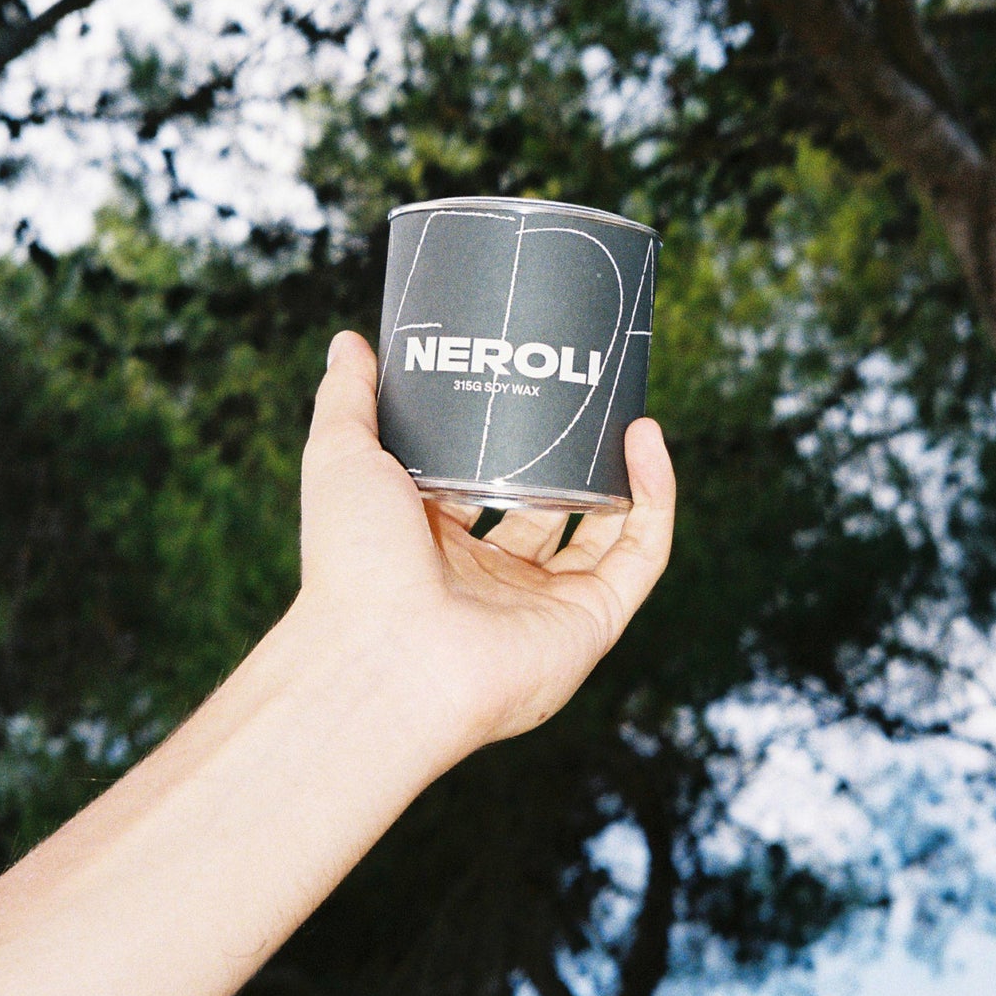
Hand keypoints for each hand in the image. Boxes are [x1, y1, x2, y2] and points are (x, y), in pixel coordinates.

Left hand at [297, 329, 675, 761]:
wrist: (384, 655)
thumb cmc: (352, 565)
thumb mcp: (340, 456)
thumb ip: (347, 398)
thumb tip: (349, 340)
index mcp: (433, 546)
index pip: (481, 485)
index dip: (504, 439)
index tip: (524, 385)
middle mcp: (491, 580)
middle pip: (548, 508)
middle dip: (570, 456)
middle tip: (585, 395)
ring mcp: (544, 605)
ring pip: (605, 531)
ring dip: (624, 472)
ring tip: (626, 408)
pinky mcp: (590, 623)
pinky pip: (641, 555)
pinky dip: (656, 497)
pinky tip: (646, 439)